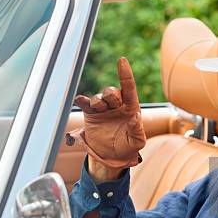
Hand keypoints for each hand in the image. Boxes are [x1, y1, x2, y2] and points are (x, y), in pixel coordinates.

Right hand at [67, 57, 145, 171]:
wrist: (111, 156)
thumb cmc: (128, 147)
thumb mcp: (137, 142)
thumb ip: (137, 130)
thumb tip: (136, 116)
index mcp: (131, 108)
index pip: (129, 88)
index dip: (125, 74)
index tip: (122, 60)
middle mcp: (117, 105)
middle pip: (112, 91)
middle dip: (110, 94)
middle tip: (109, 104)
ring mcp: (103, 109)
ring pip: (99, 97)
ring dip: (98, 101)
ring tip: (98, 109)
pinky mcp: (91, 114)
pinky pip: (85, 104)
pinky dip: (81, 100)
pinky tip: (80, 100)